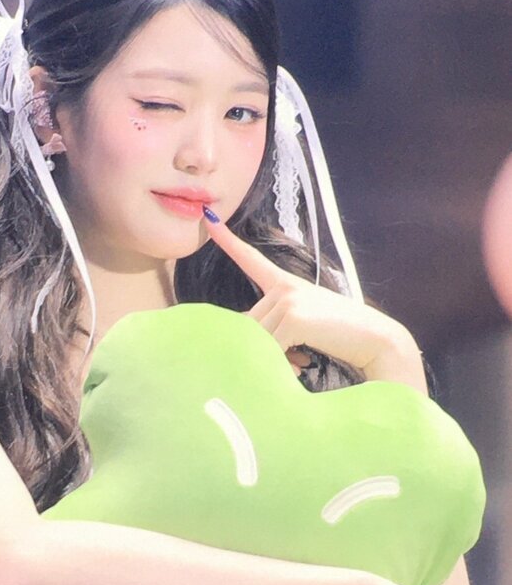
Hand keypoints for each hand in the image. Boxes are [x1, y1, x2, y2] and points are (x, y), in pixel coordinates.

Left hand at [202, 213, 411, 375]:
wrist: (375, 340)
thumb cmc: (339, 336)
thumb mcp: (303, 324)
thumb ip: (273, 325)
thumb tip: (242, 338)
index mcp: (285, 284)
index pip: (251, 260)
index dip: (228, 241)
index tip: (209, 220)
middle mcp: (283, 287)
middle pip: (246, 323)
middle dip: (262, 348)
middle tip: (292, 362)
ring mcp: (287, 299)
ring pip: (256, 338)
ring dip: (273, 359)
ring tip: (299, 364)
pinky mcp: (292, 317)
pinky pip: (269, 348)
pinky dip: (281, 364)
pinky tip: (303, 365)